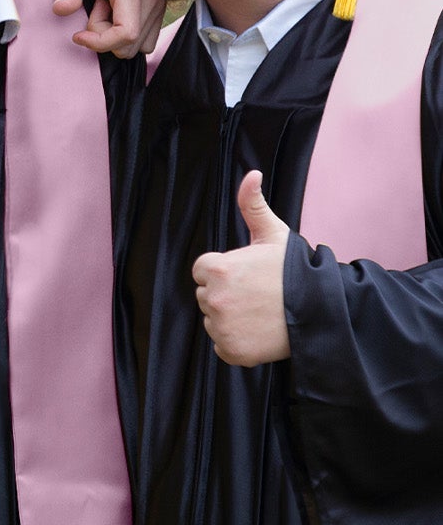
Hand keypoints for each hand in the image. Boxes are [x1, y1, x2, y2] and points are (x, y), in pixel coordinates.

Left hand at [39, 0, 164, 57]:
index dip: (100, 42)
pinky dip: (124, 32)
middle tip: (92, 7)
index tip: (78, 35)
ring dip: (114, 34)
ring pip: (139, 43)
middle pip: (131, 42)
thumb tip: (62, 9)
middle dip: (105, 36)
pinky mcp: (158, 3)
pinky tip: (111, 10)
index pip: (127, 33)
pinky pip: (145, 36)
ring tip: (101, 5)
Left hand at [190, 170, 290, 365]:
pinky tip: (259, 331)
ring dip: (231, 317)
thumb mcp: (273, 234)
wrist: (322, 311)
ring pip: (214, 319)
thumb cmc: (295, 271)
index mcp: (216, 268)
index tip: (250, 275)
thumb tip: (252, 174)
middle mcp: (213, 298)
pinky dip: (237, 341)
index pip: (204, 271)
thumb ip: (252, 204)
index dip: (226, 271)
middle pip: (206, 295)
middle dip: (227, 294)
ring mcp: (221, 327)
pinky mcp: (231, 350)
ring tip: (261, 312)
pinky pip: (222, 344)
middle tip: (258, 294)